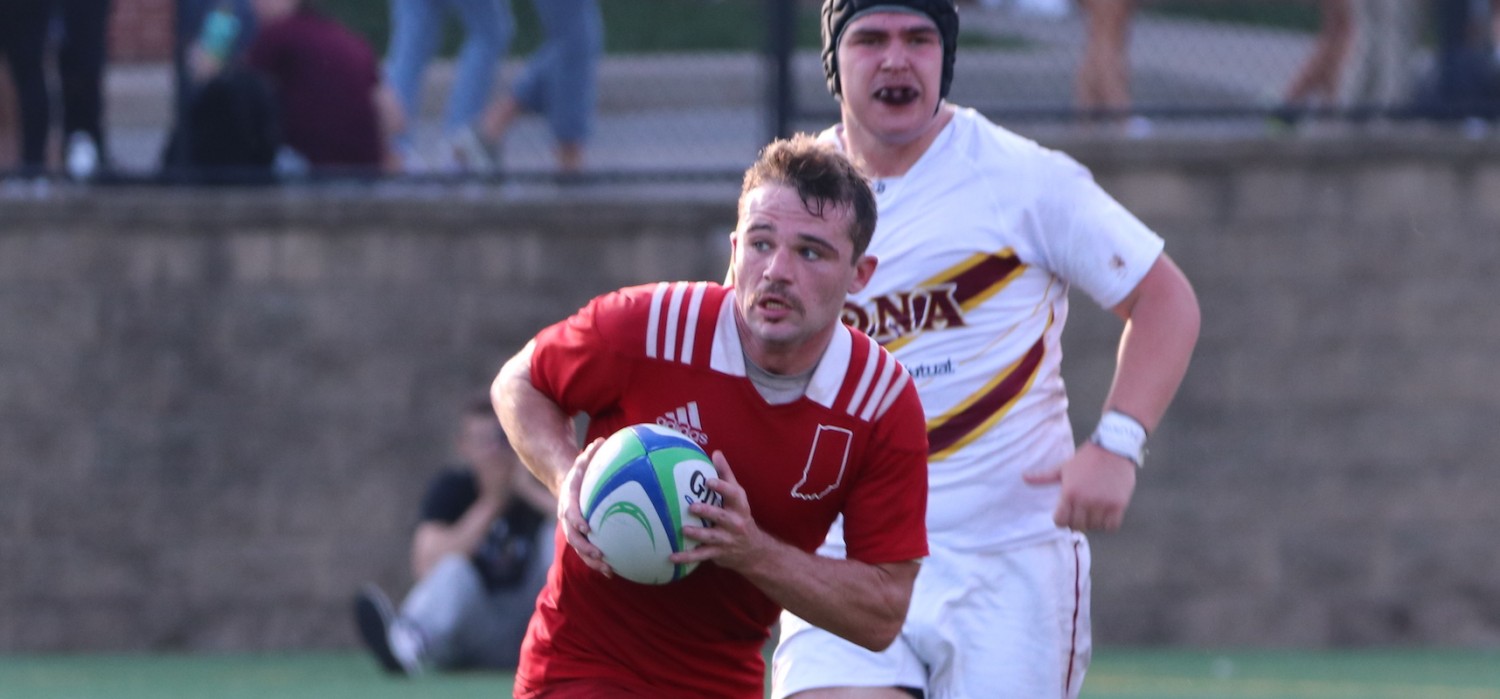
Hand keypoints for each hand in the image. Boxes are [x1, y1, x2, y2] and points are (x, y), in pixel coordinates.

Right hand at [559, 438, 612, 576]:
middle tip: (600, 553)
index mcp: (568, 501)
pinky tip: (615, 572)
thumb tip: (602, 440)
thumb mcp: (582, 463)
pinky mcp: (581, 539)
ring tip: (609, 570)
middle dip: (585, 548)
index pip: (570, 512)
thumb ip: (590, 454)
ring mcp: (573, 531)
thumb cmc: (580, 475)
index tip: (588, 527)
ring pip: (580, 550)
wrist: (566, 489)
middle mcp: (567, 519)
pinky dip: (598, 563)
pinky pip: (588, 553)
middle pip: (573, 537)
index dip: (577, 521)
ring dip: (593, 561)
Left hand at [673, 451, 767, 571]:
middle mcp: (735, 523)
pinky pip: (701, 555)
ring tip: (684, 530)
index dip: (722, 487)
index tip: (709, 481)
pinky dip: (686, 557)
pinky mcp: (718, 553)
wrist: (753, 550)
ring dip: (698, 534)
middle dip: (708, 512)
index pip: (733, 495)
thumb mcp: (738, 496)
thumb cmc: (740, 515)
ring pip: (711, 537)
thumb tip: (716, 453)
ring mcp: (727, 540)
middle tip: (692, 507)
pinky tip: (671, 556)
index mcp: (739, 506)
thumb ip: (726, 475)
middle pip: (722, 517)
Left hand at [1023, 443, 1135, 531]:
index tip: (1066, 515)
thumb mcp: (1063, 468)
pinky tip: (1105, 514)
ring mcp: (1102, 504)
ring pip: (1094, 527)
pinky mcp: (1118, 505)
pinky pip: (1111, 527)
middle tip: (1081, 514)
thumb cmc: (1085, 459)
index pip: (1060, 521)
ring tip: (1093, 512)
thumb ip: (1043, 477)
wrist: (1113, 448)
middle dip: (1077, 522)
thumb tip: (1024, 477)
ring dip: (1093, 523)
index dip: (1062, 520)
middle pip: (1077, 526)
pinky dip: (1107, 524)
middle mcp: (1085, 500)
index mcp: (1069, 492)